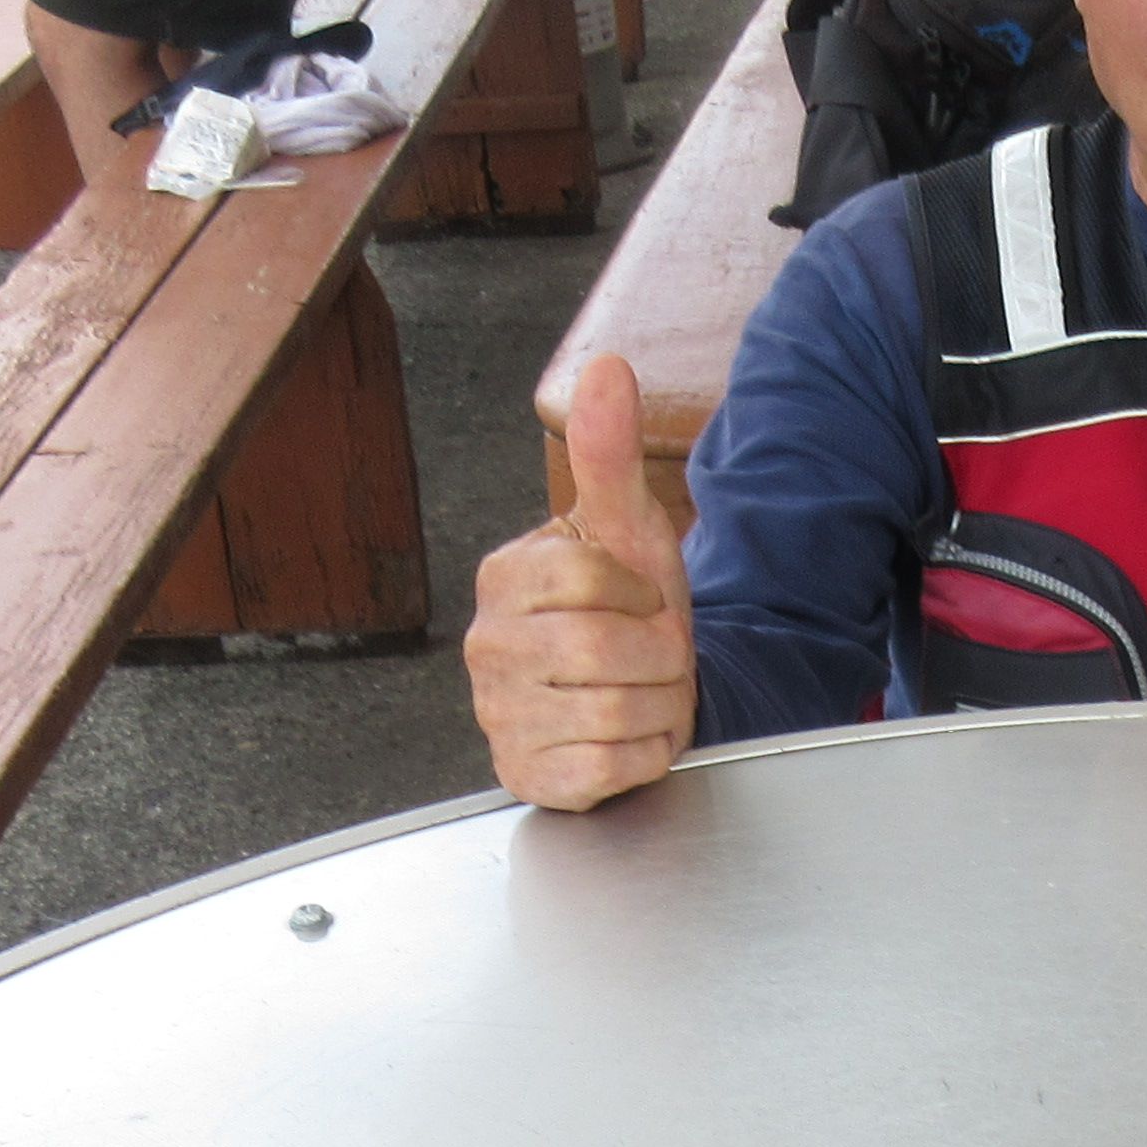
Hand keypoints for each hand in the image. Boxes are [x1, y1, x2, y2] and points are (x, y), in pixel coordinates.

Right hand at [472, 353, 694, 811]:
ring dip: (657, 704)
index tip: (642, 599)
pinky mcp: (525, 777)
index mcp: (505, 578)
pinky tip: (632, 735)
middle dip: (658, 653)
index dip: (641, 593)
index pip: (588, 579)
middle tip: (656, 653)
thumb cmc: (629, 607)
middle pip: (603, 649)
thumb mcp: (627, 527)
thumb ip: (610, 453)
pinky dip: (643, 753)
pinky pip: (606, 768)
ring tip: (647, 691)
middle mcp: (488, 647)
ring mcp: (499, 716)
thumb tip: (607, 369)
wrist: (641, 688)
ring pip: (611, 711)